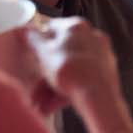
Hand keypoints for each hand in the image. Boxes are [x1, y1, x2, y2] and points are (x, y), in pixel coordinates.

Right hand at [27, 17, 132, 132]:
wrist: (97, 95)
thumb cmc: (71, 70)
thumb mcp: (44, 53)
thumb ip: (34, 40)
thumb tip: (27, 30)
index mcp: (76, 26)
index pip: (52, 27)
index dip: (39, 40)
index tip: (31, 51)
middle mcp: (92, 37)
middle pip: (60, 54)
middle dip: (44, 74)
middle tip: (34, 88)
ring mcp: (100, 56)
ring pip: (69, 71)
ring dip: (51, 88)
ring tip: (40, 104)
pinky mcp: (105, 73)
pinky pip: (80, 81)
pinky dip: (65, 92)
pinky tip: (52, 105)